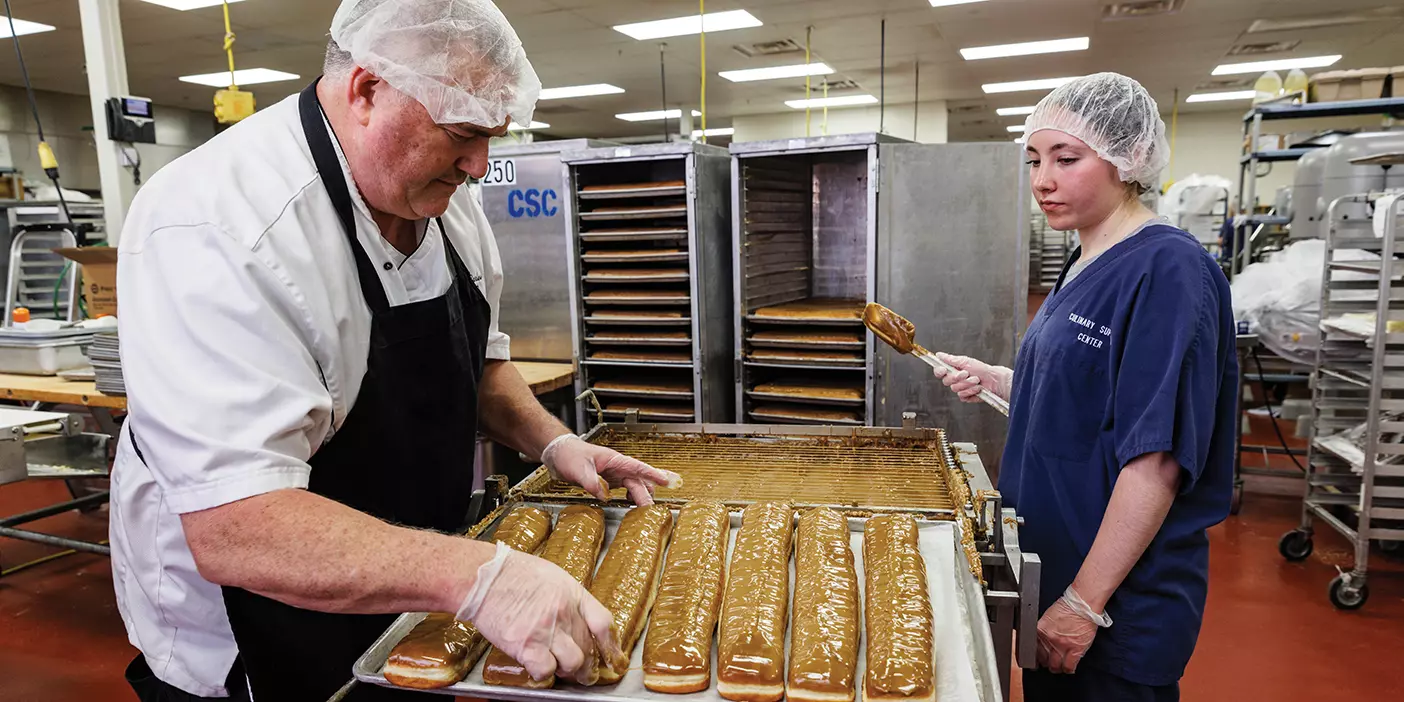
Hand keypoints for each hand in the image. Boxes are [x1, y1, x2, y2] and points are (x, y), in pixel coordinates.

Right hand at [457, 543, 624, 683]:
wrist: (484, 577)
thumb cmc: (513, 573)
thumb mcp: (553, 576)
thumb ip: (569, 599)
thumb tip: (579, 621)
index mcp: (573, 594)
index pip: (603, 624)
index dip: (611, 646)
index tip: (613, 659)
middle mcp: (564, 613)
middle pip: (590, 649)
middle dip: (589, 666)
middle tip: (584, 673)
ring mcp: (546, 630)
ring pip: (573, 664)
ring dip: (568, 671)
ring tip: (561, 670)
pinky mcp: (525, 646)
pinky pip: (546, 671)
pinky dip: (544, 674)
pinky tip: (538, 667)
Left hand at [541, 434, 680, 505]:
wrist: (558, 454)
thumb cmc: (569, 455)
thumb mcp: (578, 469)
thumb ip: (592, 482)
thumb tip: (605, 496)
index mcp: (614, 460)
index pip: (638, 467)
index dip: (653, 474)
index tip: (667, 481)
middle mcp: (617, 467)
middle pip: (638, 482)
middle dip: (646, 495)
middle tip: (650, 511)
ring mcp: (614, 475)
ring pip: (633, 486)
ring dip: (639, 497)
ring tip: (643, 512)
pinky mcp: (608, 482)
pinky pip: (624, 490)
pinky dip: (629, 498)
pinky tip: (629, 505)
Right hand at [932, 353, 1012, 403]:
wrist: (993, 380)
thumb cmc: (982, 369)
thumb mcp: (966, 361)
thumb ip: (950, 359)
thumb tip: (939, 355)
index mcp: (953, 370)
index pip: (939, 372)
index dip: (939, 371)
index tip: (944, 369)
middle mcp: (955, 380)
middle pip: (946, 381)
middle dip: (957, 377)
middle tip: (966, 373)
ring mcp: (960, 388)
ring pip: (955, 389)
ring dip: (967, 383)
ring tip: (976, 380)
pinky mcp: (965, 396)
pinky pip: (962, 396)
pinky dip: (971, 391)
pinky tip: (977, 388)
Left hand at [1035, 597, 1098, 673]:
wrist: (1083, 603)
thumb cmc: (1068, 607)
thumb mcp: (1048, 617)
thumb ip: (1043, 630)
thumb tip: (1041, 640)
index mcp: (1040, 630)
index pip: (1032, 649)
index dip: (1034, 656)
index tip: (1035, 660)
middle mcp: (1049, 639)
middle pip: (1043, 659)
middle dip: (1045, 662)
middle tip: (1048, 661)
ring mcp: (1062, 645)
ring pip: (1054, 666)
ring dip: (1056, 667)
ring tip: (1058, 665)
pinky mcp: (1075, 650)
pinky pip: (1068, 667)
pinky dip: (1068, 669)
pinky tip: (1068, 667)